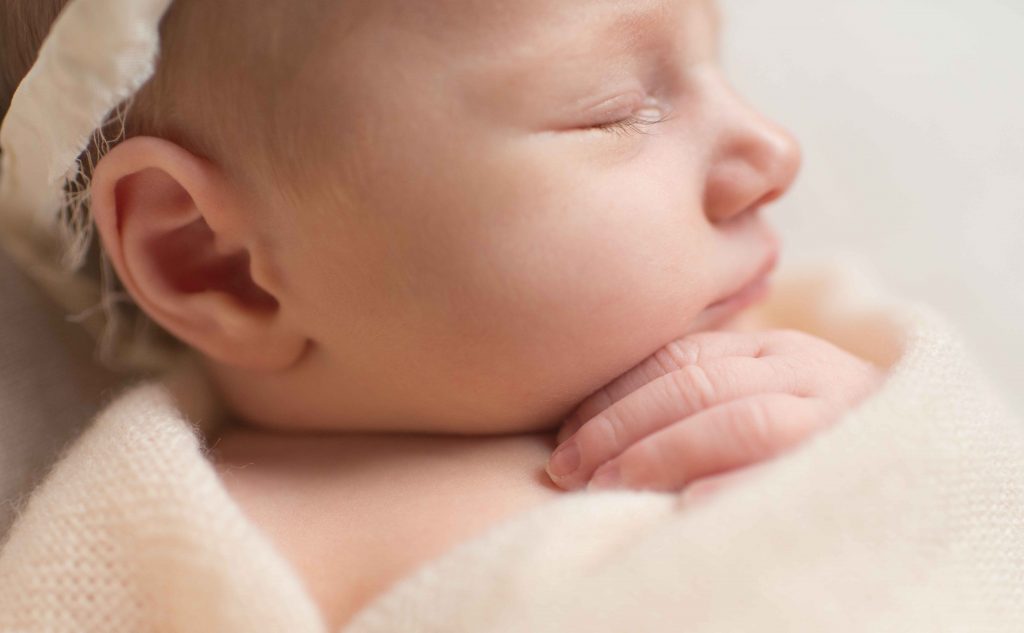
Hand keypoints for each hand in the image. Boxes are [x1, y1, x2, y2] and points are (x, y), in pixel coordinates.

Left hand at [545, 329, 883, 493]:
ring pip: (733, 421)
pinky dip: (729, 488)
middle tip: (565, 468)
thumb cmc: (814, 429)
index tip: (562, 433)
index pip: (675, 357)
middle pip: (692, 385)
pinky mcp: (852, 463)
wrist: (925, 458)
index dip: (611, 395)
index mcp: (770, 347)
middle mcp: (801, 369)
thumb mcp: (765, 391)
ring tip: (604, 487)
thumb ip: (705, 386)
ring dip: (659, 454)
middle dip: (618, 427)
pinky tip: (681, 509)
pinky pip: (783, 471)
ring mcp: (831, 414)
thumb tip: (598, 419)